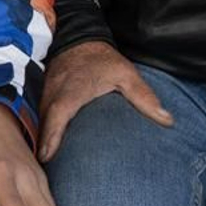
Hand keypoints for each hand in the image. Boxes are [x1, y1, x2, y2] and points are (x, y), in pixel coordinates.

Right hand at [38, 41, 171, 162]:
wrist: (81, 39)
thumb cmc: (104, 60)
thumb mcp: (126, 74)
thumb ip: (144, 97)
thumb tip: (167, 120)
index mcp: (74, 91)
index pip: (59, 114)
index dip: (51, 135)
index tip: (46, 156)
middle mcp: (56, 93)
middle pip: (44, 121)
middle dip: (42, 143)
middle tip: (44, 166)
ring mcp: (47, 92)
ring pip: (39, 118)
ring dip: (40, 138)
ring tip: (43, 163)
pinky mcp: (45, 93)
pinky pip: (39, 114)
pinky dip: (41, 129)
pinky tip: (44, 145)